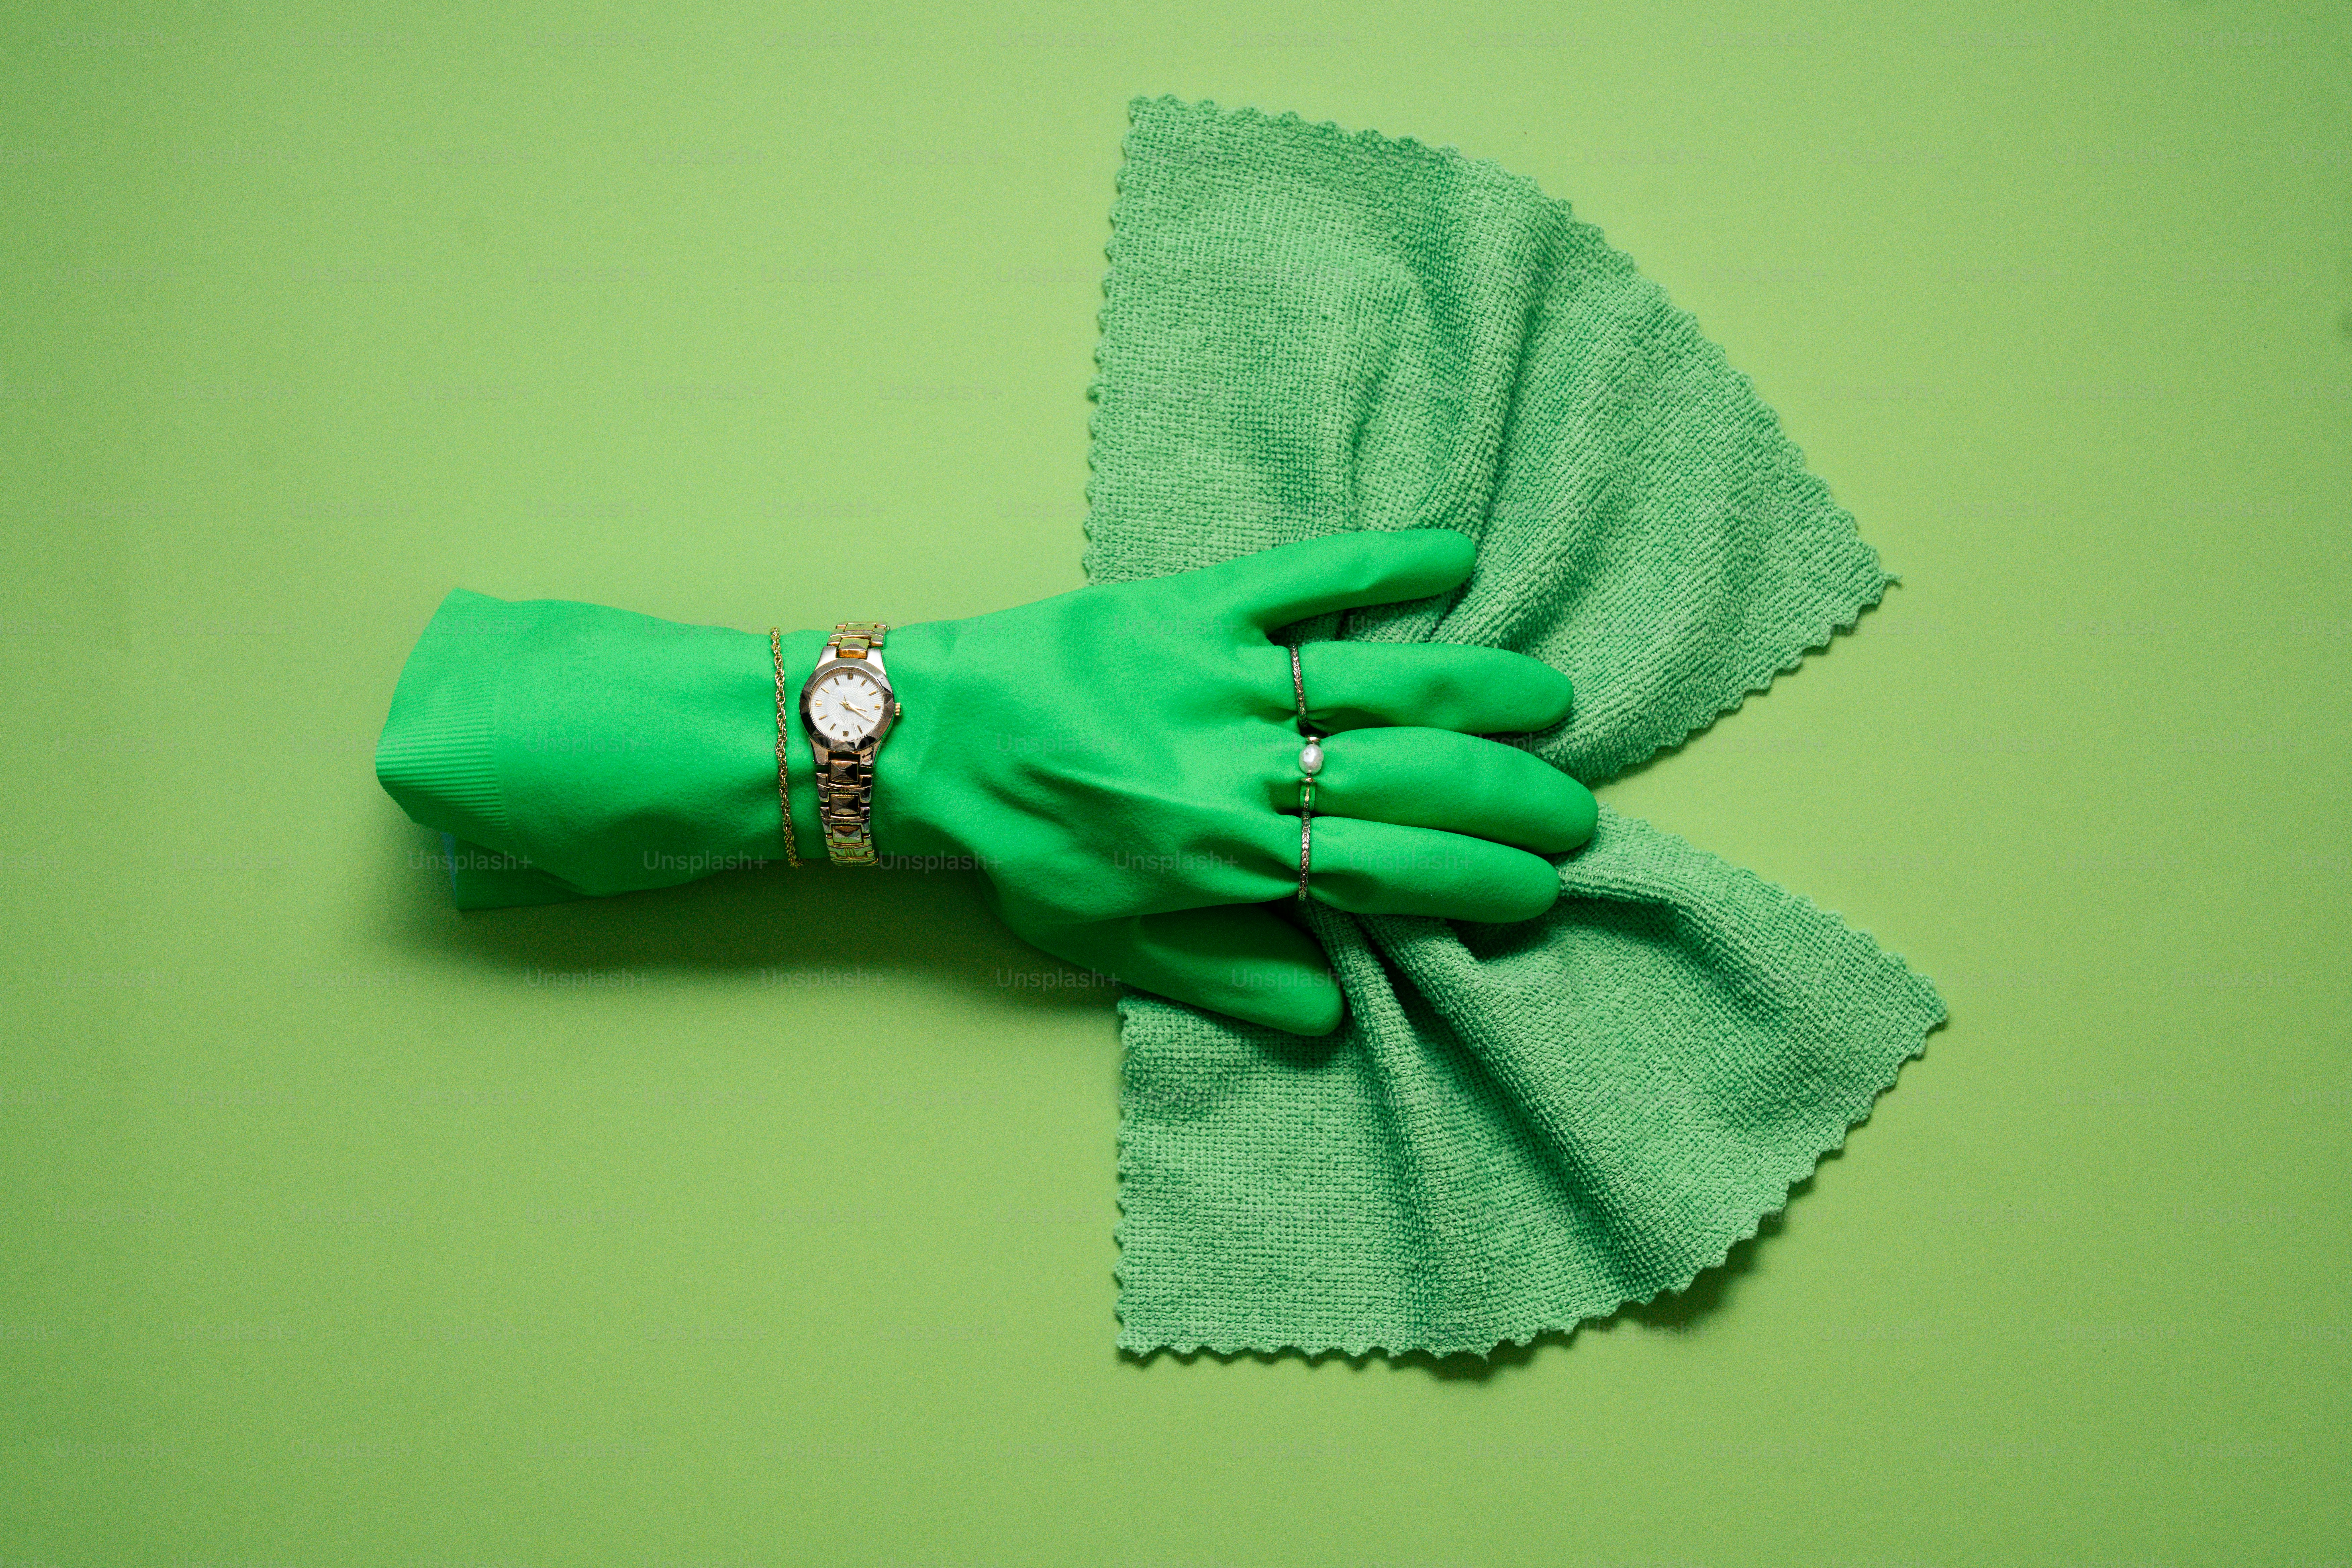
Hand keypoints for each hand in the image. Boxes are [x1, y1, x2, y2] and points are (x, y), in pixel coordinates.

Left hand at [873, 529, 1595, 1033]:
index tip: (1542, 886)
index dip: (1478, 878)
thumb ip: (1227, 976)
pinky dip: (1381, 562)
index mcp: (1228, 851)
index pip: (1389, 870)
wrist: (926, 739)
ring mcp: (1221, 675)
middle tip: (1573, 811)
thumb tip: (1334, 1010)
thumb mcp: (1112, 941)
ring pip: (1382, 678)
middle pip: (1411, 775)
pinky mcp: (1190, 604)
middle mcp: (1242, 763)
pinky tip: (1453, 555)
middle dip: (1508, 796)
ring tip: (1549, 700)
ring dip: (1479, 690)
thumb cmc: (1022, 845)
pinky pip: (1302, 577)